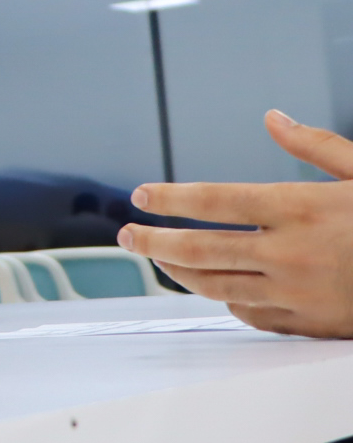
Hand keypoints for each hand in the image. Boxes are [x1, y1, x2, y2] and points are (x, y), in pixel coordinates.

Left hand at [121, 110, 352, 337]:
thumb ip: (316, 147)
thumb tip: (273, 119)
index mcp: (302, 208)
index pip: (216, 201)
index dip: (172, 200)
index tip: (141, 197)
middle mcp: (291, 253)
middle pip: (200, 249)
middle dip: (154, 242)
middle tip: (126, 236)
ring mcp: (296, 293)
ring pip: (215, 285)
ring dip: (178, 272)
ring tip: (157, 259)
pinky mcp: (307, 323)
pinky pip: (248, 313)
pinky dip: (224, 298)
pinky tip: (211, 287)